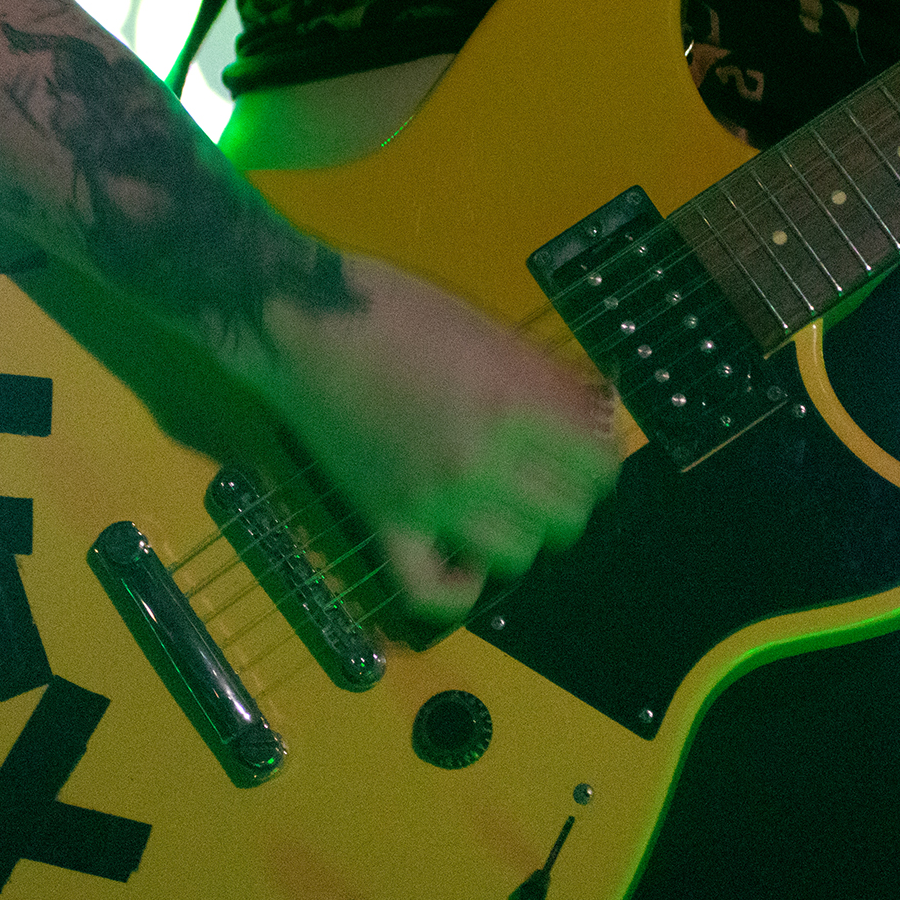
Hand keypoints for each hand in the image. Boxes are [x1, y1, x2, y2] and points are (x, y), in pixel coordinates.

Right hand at [255, 254, 618, 622]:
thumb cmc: (396, 308)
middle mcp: (478, 463)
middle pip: (564, 518)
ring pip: (513, 556)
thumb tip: (596, 414)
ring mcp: (430, 502)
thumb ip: (547, 379)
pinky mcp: (384, 522)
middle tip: (545, 478)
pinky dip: (458, 591)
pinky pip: (430, 592)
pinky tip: (466, 565)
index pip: (595, 468)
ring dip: (519, 535)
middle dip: (565, 498)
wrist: (302, 324)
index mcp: (511, 406)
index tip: (584, 455)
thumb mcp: (489, 330)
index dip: (598, 463)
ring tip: (504, 510)